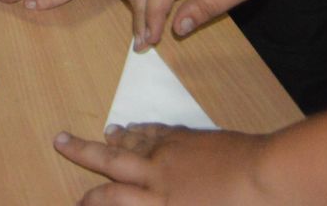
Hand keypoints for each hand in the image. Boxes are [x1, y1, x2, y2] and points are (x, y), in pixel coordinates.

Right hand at [54, 124, 269, 205]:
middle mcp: (158, 174)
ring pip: (134, 139)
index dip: (90, 202)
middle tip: (59, 138)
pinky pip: (158, 130)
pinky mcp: (191, 137)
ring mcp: (174, 151)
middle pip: (111, 160)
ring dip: (115, 138)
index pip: (112, 200)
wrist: (267, 177)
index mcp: (160, 203)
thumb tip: (147, 202)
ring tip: (103, 134)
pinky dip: (143, 129)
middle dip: (82, 151)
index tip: (76, 203)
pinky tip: (138, 127)